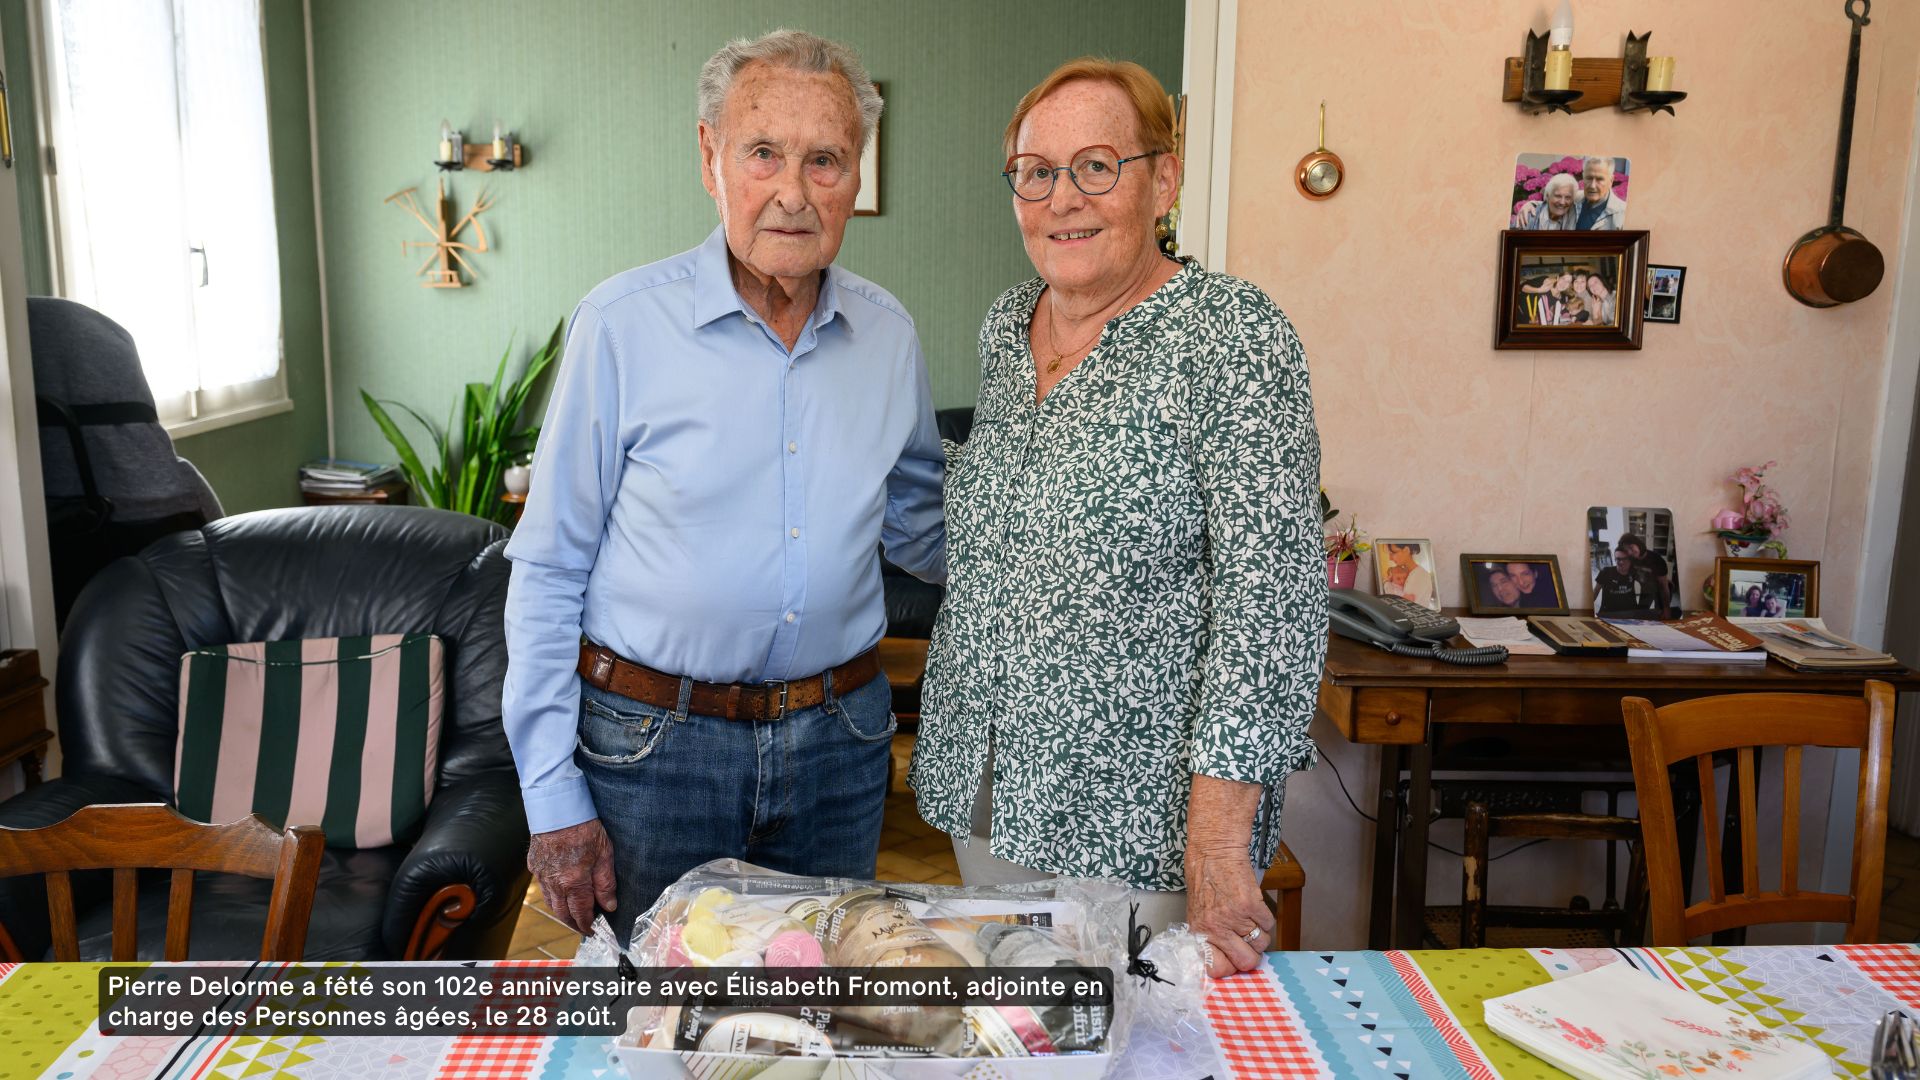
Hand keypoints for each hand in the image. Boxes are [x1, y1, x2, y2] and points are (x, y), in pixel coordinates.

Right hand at [528, 818, 616, 934]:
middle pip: (562, 914)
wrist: (558, 808)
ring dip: (561, 911)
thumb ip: (606, 883)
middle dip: (573, 923)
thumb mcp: (605, 854)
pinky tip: (560, 891)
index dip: (587, 925)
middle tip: (583, 927)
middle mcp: (555, 883)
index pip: (581, 913)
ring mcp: (541, 875)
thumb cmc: (584, 828)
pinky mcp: (533, 865)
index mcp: (574, 883)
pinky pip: (543, 887)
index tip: (592, 931)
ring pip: (550, 902)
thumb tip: (609, 906)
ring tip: (572, 913)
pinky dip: (552, 894)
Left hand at [1185, 846, 1274, 978]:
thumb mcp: (1198, 911)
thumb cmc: (1204, 878)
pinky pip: (1269, 924)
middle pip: (1247, 962)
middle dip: (1252, 956)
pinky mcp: (1252, 904)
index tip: (1233, 960)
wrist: (1214, 851)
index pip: (1217, 969)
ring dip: (1260, 934)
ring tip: (1250, 919)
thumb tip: (1225, 958)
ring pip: (1262, 943)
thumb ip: (1209, 935)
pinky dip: (1266, 917)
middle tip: (1248, 944)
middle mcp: (1217, 928)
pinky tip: (1254, 906)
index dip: (1230, 967)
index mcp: (1200, 932)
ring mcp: (1235, 917)